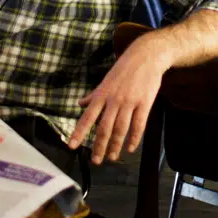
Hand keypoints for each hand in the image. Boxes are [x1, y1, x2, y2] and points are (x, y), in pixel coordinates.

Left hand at [68, 35, 172, 163]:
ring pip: (121, 129)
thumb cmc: (124, 69)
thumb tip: (80, 104)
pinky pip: (139, 125)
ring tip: (112, 157)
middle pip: (104, 128)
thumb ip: (93, 95)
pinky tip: (130, 148)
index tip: (71, 146)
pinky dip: (134, 138)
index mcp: (102, 95)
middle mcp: (113, 100)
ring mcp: (129, 102)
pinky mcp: (144, 103)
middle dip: (99, 146)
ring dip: (116, 145)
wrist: (146, 56)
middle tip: (96, 161)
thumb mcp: (106, 80)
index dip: (79, 133)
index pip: (87, 117)